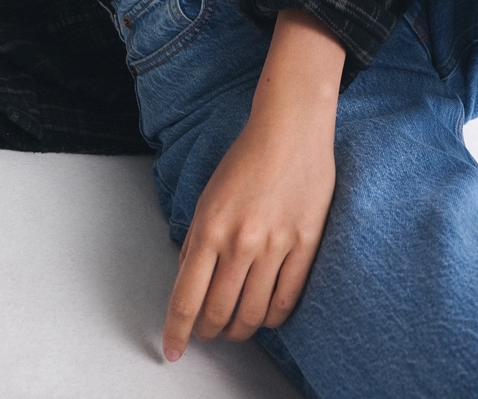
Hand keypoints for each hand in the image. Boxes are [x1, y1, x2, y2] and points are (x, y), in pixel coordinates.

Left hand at [162, 8, 344, 360]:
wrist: (291, 127)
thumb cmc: (247, 156)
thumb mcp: (208, 196)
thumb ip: (197, 240)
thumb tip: (189, 282)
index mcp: (210, 228)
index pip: (186, 299)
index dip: (177, 332)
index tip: (172, 350)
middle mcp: (241, 242)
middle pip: (218, 314)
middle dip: (208, 332)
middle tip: (207, 333)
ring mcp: (276, 246)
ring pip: (252, 315)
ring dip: (239, 330)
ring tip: (234, 328)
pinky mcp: (306, 245)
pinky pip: (286, 300)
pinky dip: (271, 318)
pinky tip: (264, 315)